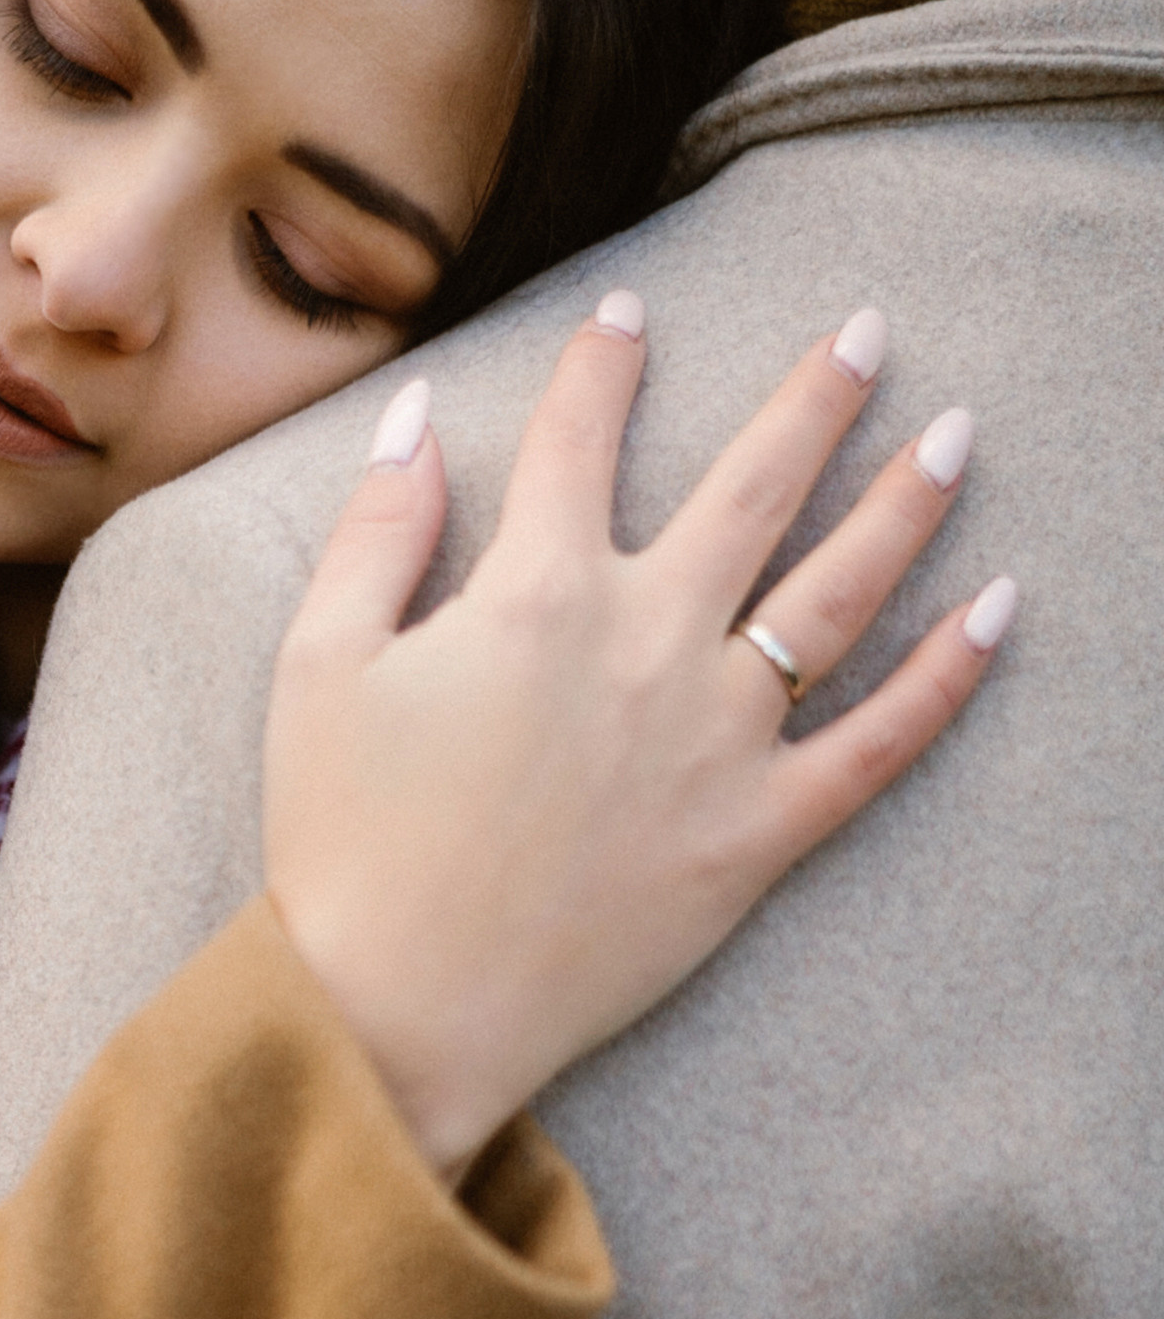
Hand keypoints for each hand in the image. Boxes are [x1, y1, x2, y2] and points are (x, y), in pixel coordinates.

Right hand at [263, 297, 1014, 1175]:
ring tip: (957, 436)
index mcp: (537, 593)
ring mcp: (718, 738)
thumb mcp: (320, 663)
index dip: (604, 363)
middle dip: (818, 396)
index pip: (583, 438)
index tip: (629, 311)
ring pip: (838, 592)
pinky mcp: (757, 831)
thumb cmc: (344, 840)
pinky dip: (946, 676)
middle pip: (755, 487)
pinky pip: (878, 743)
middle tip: (867, 330)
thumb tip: (418, 415)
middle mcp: (648, 643)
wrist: (404, 1008)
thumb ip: (378, 529)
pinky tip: (999, 610)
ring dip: (907, 502)